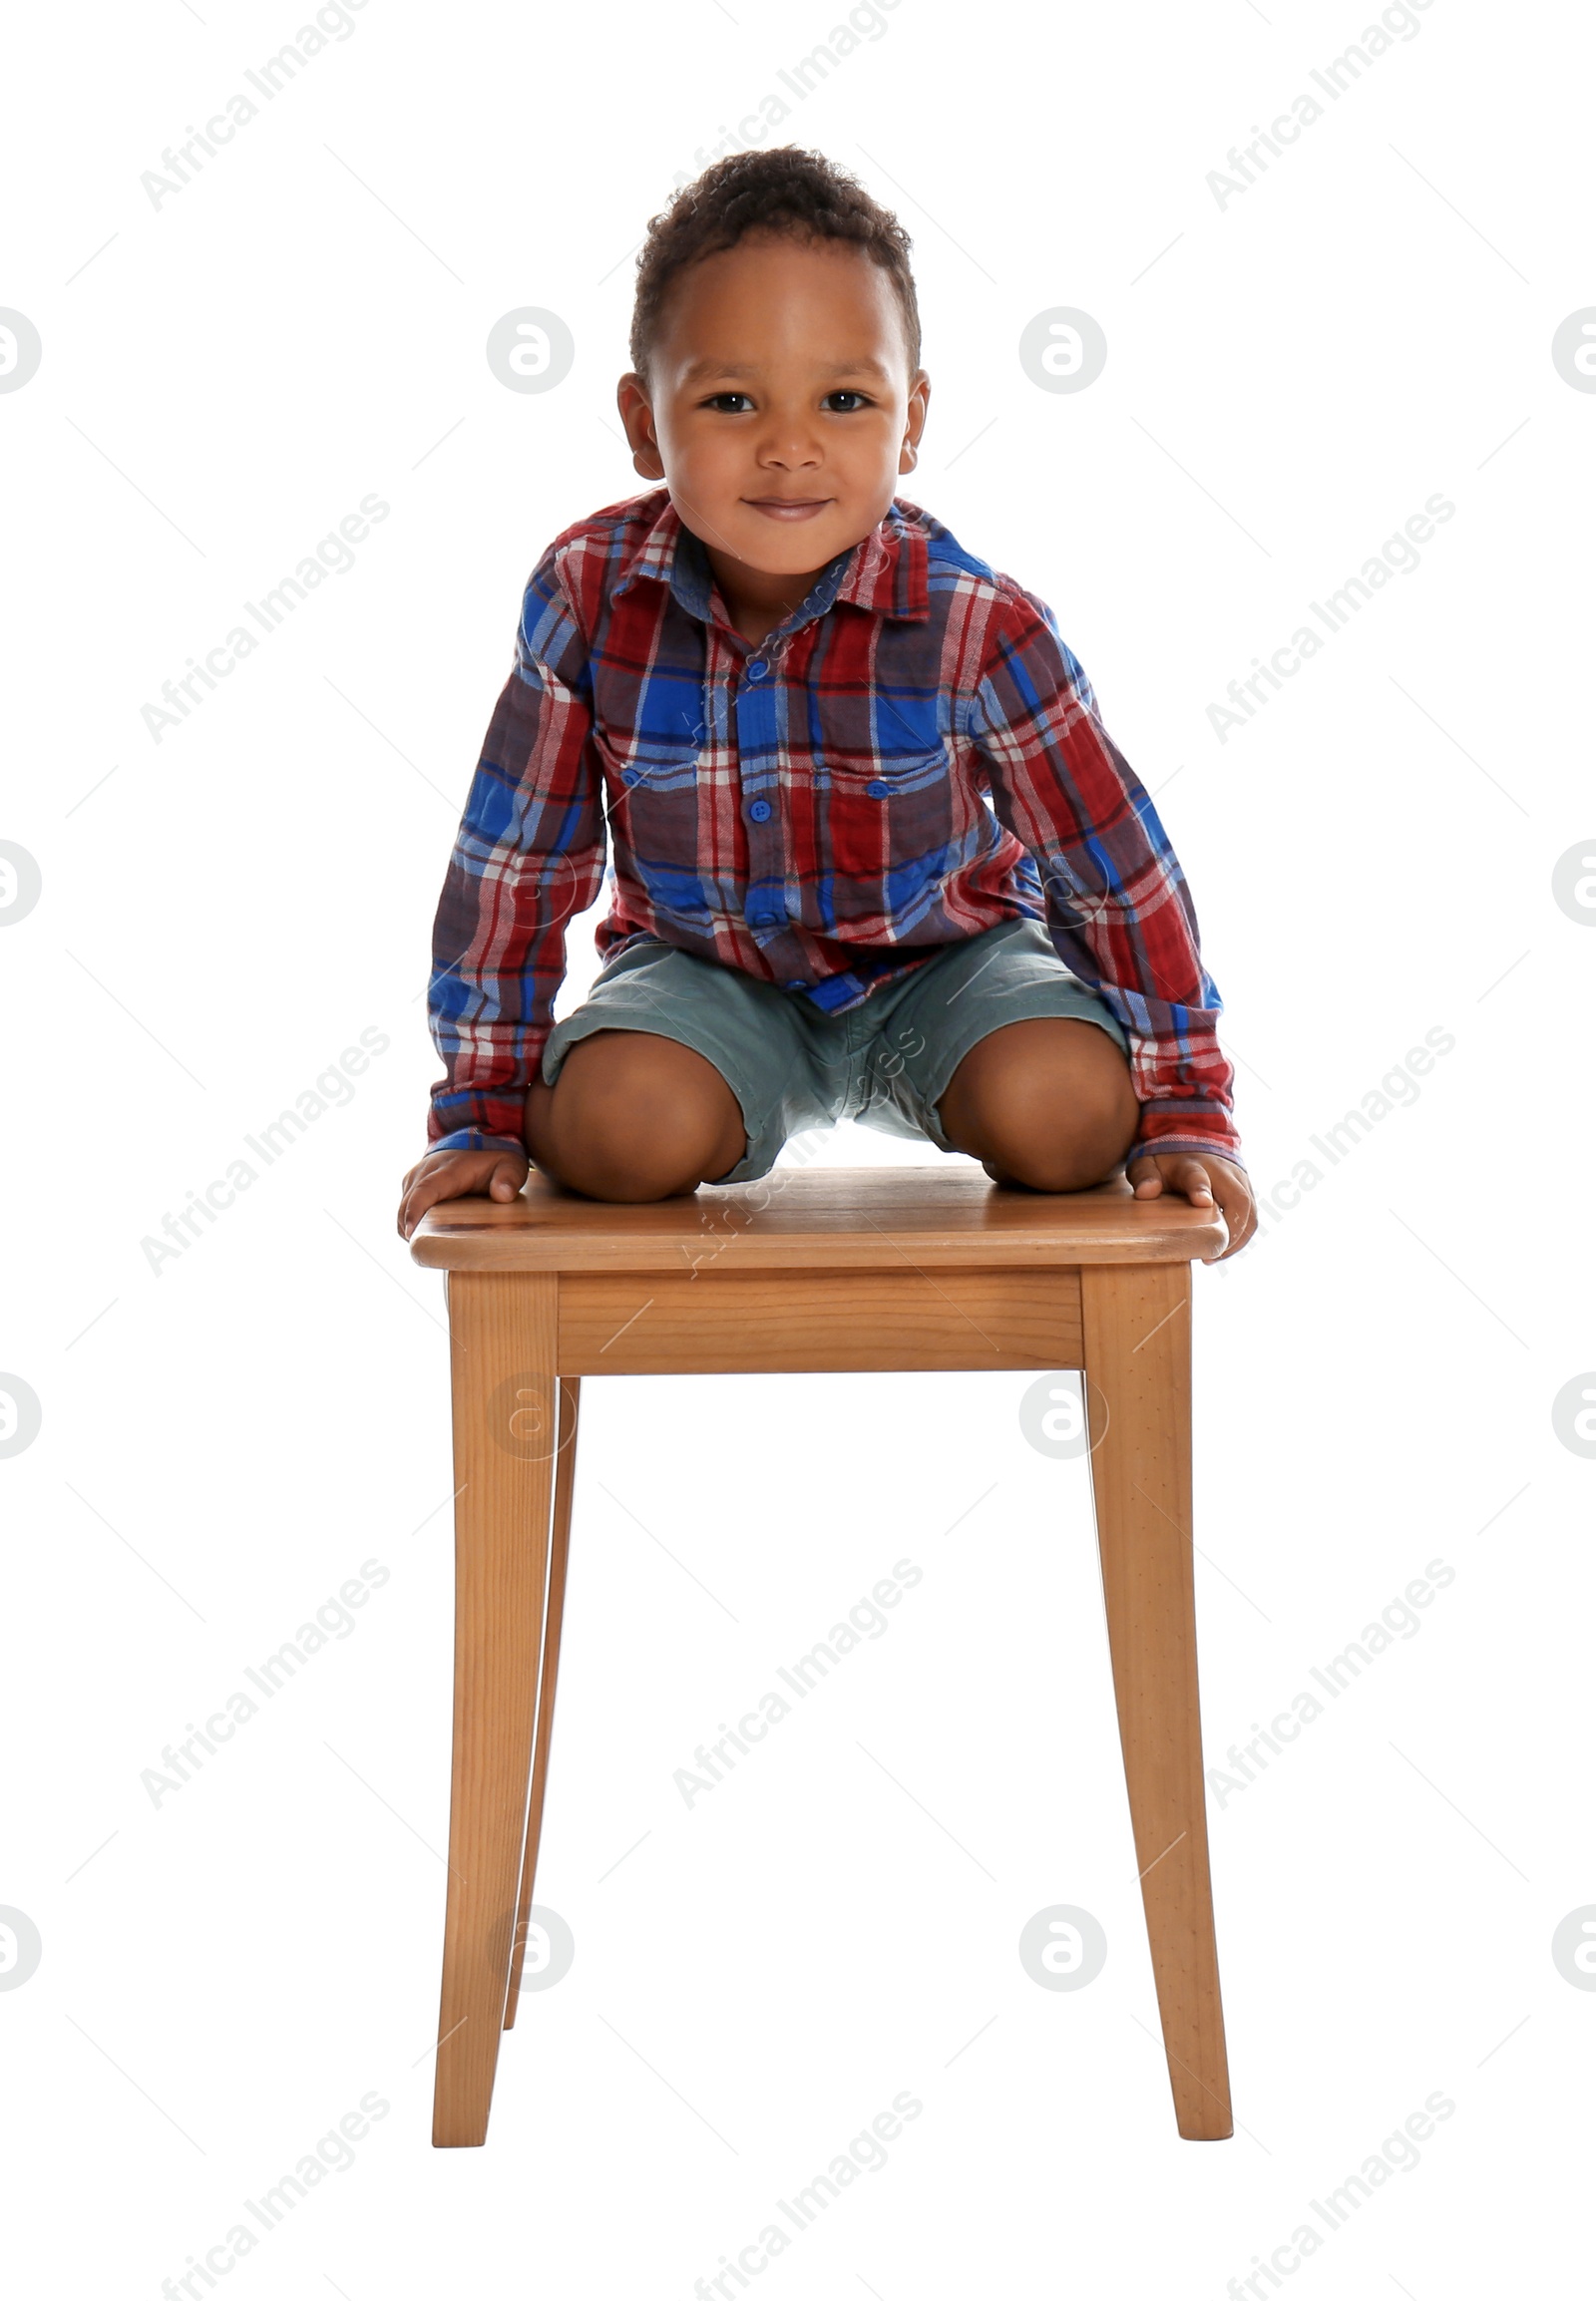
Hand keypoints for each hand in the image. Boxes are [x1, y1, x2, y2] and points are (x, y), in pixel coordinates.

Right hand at [397, 1145, 527, 1241]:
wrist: (477, 1142)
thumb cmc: (495, 1160)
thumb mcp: (511, 1166)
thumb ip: (509, 1179)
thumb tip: (502, 1195)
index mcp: (448, 1170)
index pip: (425, 1190)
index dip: (415, 1211)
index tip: (411, 1233)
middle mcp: (425, 1171)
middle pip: (407, 1204)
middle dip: (410, 1229)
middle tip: (426, 1252)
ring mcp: (415, 1177)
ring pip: (402, 1209)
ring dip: (409, 1228)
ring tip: (430, 1246)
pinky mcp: (411, 1184)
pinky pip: (404, 1208)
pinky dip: (410, 1222)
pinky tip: (427, 1234)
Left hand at [1125, 1150, 1255, 1260]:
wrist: (1194, 1139)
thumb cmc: (1167, 1160)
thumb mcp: (1148, 1163)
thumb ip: (1145, 1176)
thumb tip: (1145, 1193)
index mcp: (1192, 1165)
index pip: (1198, 1177)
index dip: (1200, 1189)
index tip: (1202, 1203)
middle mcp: (1222, 1171)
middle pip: (1238, 1199)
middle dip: (1231, 1230)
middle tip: (1211, 1254)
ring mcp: (1238, 1179)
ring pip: (1249, 1211)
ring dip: (1237, 1238)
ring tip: (1216, 1256)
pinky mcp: (1247, 1189)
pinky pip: (1251, 1216)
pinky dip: (1241, 1236)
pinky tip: (1224, 1250)